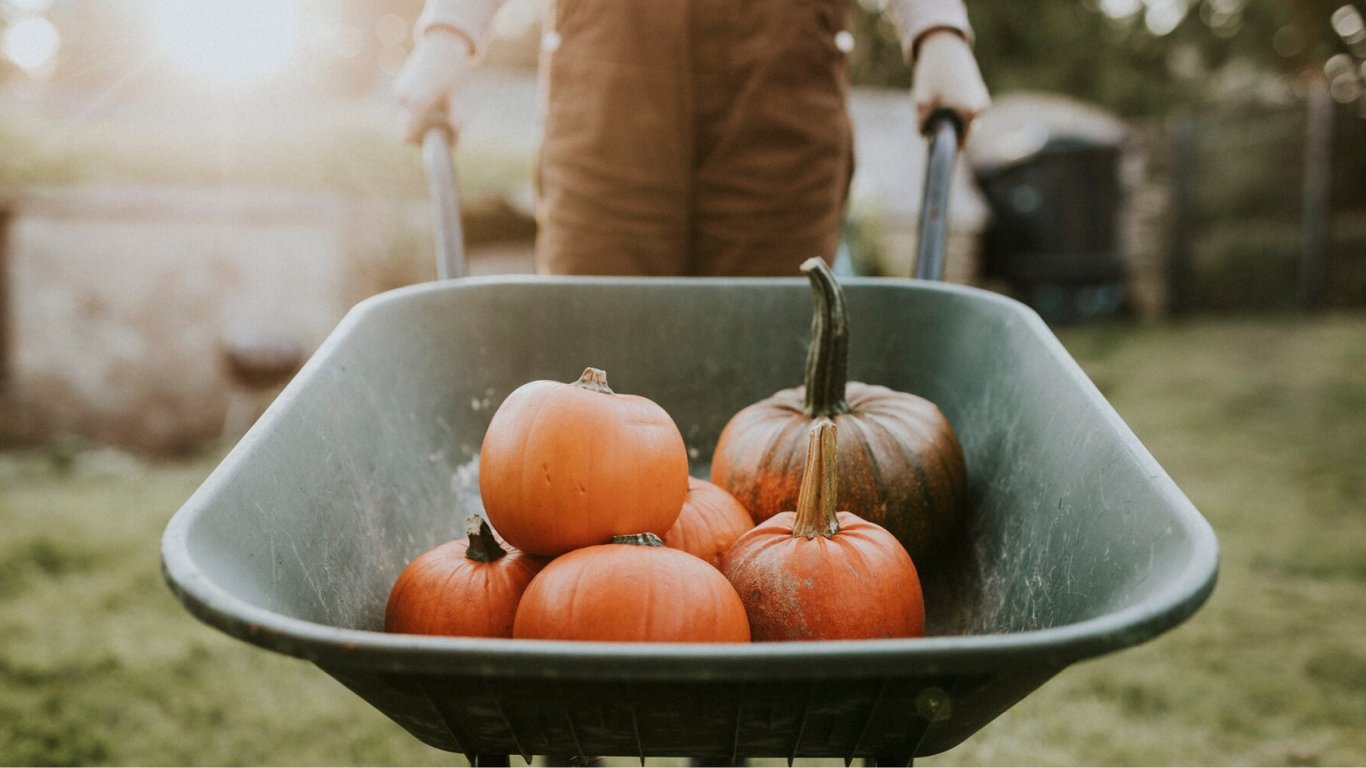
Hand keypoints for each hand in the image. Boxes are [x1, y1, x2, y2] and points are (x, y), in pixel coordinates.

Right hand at [394, 28, 474, 144]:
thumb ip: (457, 121)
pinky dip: (418, 106)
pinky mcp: (400, 85)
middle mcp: (405, 98)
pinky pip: (408, 104)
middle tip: (442, 125)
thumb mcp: (458, 99)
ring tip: (440, 105)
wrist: (443, 45)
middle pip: (408, 127)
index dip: (417, 143)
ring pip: (408, 115)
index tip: (431, 140)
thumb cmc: (452, 73)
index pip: (406, 136)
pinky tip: (433, 95)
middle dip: (423, 130)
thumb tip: (456, 144)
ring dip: (422, 117)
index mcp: (418, 103)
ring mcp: (401, 91)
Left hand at [911, 30, 990, 140]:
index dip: (945, 146)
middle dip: (946, 129)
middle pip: (961, 132)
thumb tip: (927, 137)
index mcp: (971, 114)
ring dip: (949, 117)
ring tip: (936, 101)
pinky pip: (965, 109)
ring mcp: (982, 100)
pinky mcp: (979, 91)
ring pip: (962, 120)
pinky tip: (944, 94)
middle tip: (930, 116)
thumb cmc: (932, 75)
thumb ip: (922, 127)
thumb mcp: (921, 104)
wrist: (943, 46)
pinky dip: (954, 106)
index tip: (933, 145)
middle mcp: (981, 109)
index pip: (960, 143)